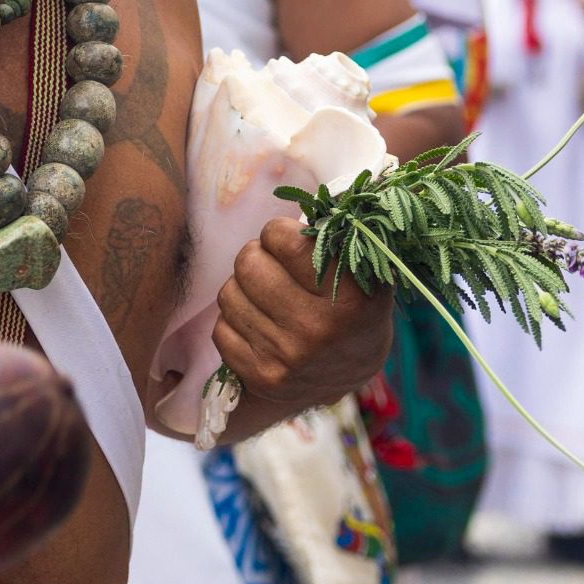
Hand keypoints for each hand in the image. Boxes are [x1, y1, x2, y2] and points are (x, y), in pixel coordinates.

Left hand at [213, 217, 394, 412]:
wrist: (350, 375)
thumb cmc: (352, 308)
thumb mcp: (362, 272)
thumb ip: (334, 238)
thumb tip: (303, 205)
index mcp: (349, 296)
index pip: (283, 239)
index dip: (278, 233)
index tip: (286, 242)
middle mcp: (318, 329)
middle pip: (248, 263)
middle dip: (256, 257)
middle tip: (271, 266)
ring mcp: (287, 357)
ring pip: (229, 294)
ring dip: (243, 289)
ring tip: (266, 297)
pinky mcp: (261, 377)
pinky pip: (221, 329)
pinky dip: (235, 322)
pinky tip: (259, 325)